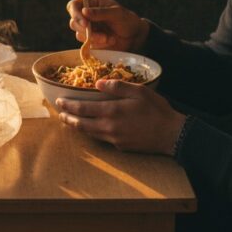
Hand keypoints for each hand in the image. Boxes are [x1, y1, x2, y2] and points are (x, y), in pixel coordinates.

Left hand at [56, 81, 185, 153]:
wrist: (171, 135)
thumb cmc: (156, 110)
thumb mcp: (139, 91)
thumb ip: (117, 87)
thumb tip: (98, 84)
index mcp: (112, 111)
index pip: (83, 109)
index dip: (69, 105)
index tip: (60, 101)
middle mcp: (109, 127)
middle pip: (81, 124)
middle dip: (68, 117)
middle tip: (59, 112)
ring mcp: (114, 139)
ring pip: (89, 133)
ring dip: (77, 126)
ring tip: (69, 120)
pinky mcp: (120, 147)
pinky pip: (101, 139)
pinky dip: (91, 132)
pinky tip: (91, 127)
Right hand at [66, 0, 148, 52]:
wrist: (134, 36)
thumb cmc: (127, 20)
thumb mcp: (116, 13)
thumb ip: (101, 12)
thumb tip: (84, 11)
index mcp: (91, 3)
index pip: (73, 6)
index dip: (75, 14)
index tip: (85, 24)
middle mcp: (86, 15)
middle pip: (73, 22)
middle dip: (86, 30)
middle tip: (101, 35)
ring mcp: (87, 29)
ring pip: (79, 35)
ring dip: (94, 38)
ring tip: (110, 38)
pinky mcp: (90, 40)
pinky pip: (87, 44)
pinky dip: (98, 44)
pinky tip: (110, 41)